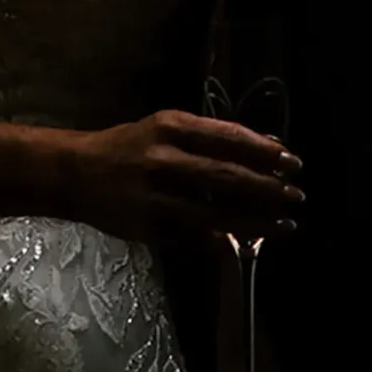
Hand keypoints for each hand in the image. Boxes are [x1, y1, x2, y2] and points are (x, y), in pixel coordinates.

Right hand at [71, 108, 302, 246]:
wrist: (76, 172)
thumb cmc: (130, 146)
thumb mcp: (166, 128)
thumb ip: (210, 137)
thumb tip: (265, 147)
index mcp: (171, 126)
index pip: (228, 137)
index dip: (264, 151)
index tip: (292, 162)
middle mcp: (163, 159)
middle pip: (226, 177)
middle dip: (267, 188)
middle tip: (295, 196)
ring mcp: (155, 197)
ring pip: (214, 213)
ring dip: (254, 221)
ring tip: (283, 225)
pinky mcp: (147, 228)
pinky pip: (193, 238)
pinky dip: (221, 242)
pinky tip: (241, 244)